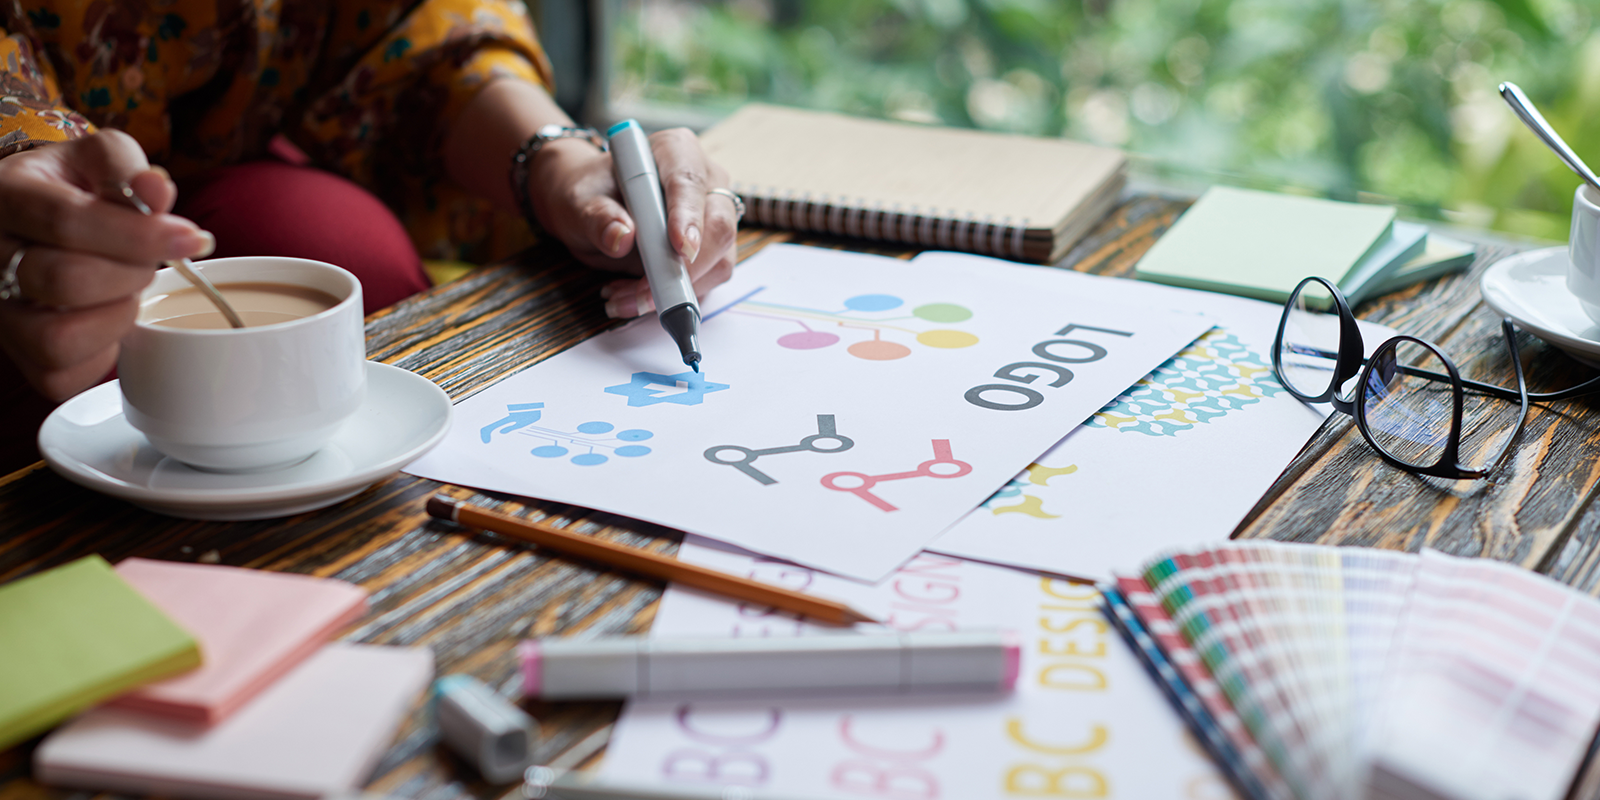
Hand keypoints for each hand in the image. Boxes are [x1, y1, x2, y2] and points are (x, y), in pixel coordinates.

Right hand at [0, 130, 213, 400]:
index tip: (190, 238)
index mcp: (5, 196)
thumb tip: (158, 189)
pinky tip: (107, 320)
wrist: (32, 218)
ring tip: (125, 292)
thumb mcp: (96, 159)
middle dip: (131, 274)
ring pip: (56, 339)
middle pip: (64, 281)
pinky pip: (59, 375)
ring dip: (115, 319)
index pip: (66, 221)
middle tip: (148, 262)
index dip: (138, 235)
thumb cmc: (71, 187)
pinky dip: (100, 355)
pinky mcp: (14, 352)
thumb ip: (126, 168)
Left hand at [527, 127, 737, 318]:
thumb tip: (622, 238)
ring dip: (675, 291)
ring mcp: (714, 216)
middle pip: (718, 227)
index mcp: (675, 151)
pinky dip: (673, 297)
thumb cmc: (589, 195)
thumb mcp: (579, 202)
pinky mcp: (712, 250)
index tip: (680, 250)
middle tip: (643, 296)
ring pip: (718, 261)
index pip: (690, 182)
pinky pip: (706, 280)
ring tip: (623, 299)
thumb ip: (597, 217)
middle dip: (684, 270)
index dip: (688, 217)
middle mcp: (706, 181)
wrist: (591, 207)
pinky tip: (634, 298)